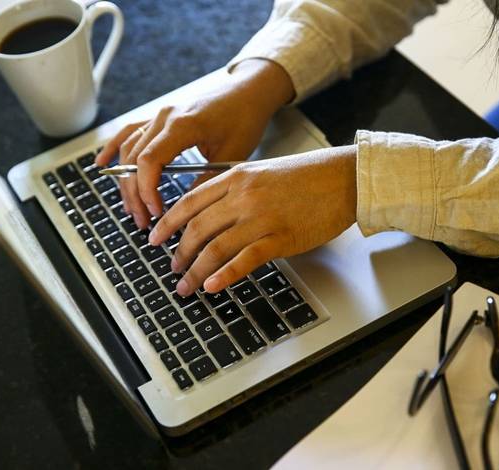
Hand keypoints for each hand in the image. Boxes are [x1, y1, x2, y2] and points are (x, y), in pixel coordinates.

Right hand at [94, 59, 294, 228]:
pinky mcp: (160, 117)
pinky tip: (102, 164)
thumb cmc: (245, 118)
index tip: (155, 212)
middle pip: (134, 159)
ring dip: (127, 181)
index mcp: (182, 125)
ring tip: (132, 208)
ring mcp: (159, 115)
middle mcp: (164, 117)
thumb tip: (187, 210)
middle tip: (143, 221)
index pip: (149, 161)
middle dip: (135, 194)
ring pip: (129, 149)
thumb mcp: (232, 155)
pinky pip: (130, 132)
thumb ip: (206, 181)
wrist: (249, 91)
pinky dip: (114, 148)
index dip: (146, 190)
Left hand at [148, 145, 357, 295]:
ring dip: (195, 270)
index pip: (190, 202)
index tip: (155, 237)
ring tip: (186, 286)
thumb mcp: (263, 172)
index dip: (168, 223)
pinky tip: (212, 286)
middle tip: (172, 268)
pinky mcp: (281, 238)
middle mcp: (244, 196)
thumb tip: (212, 215)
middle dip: (179, 252)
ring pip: (216, 247)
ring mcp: (261, 217)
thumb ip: (236, 189)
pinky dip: (225, 275)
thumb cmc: (308, 176)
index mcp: (237, 177)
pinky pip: (245, 259)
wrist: (344, 178)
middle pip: (198, 228)